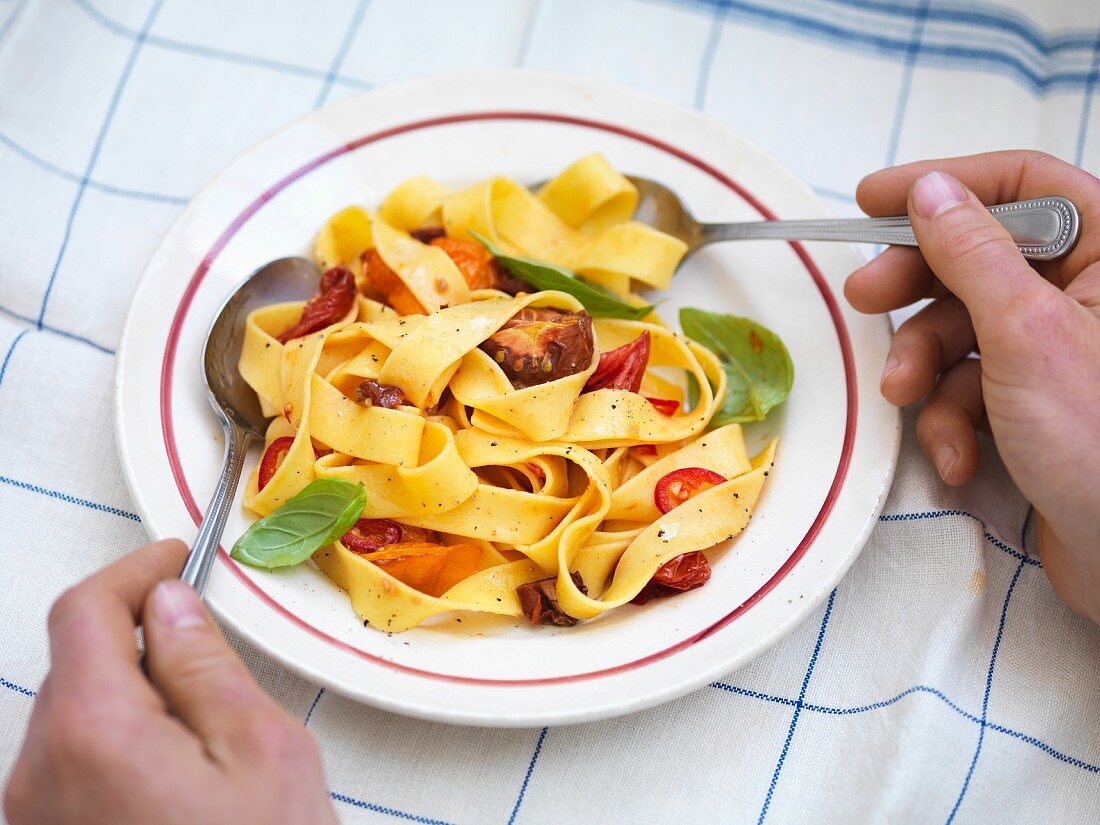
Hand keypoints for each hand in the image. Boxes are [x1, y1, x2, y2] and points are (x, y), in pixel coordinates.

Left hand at [3, 540, 337, 824]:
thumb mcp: (261, 751)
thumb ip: (206, 666)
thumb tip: (172, 607)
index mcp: (93, 733)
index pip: (86, 611)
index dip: (133, 570)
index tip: (174, 556)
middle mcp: (40, 775)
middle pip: (75, 664)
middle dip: (137, 633)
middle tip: (205, 635)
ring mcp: (35, 818)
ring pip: (74, 716)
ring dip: (132, 691)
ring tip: (207, 722)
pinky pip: (71, 768)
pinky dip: (119, 740)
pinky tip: (180, 772)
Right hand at [845, 151, 1099, 621]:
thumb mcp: (1024, 333)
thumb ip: (972, 253)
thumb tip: (931, 191)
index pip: (1024, 182)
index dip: (946, 184)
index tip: (875, 199)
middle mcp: (1090, 294)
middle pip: (981, 255)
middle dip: (918, 288)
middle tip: (864, 298)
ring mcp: (1063, 351)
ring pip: (966, 327)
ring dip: (927, 368)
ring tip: (907, 400)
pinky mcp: (1038, 404)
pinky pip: (973, 384)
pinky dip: (952, 418)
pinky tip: (957, 454)